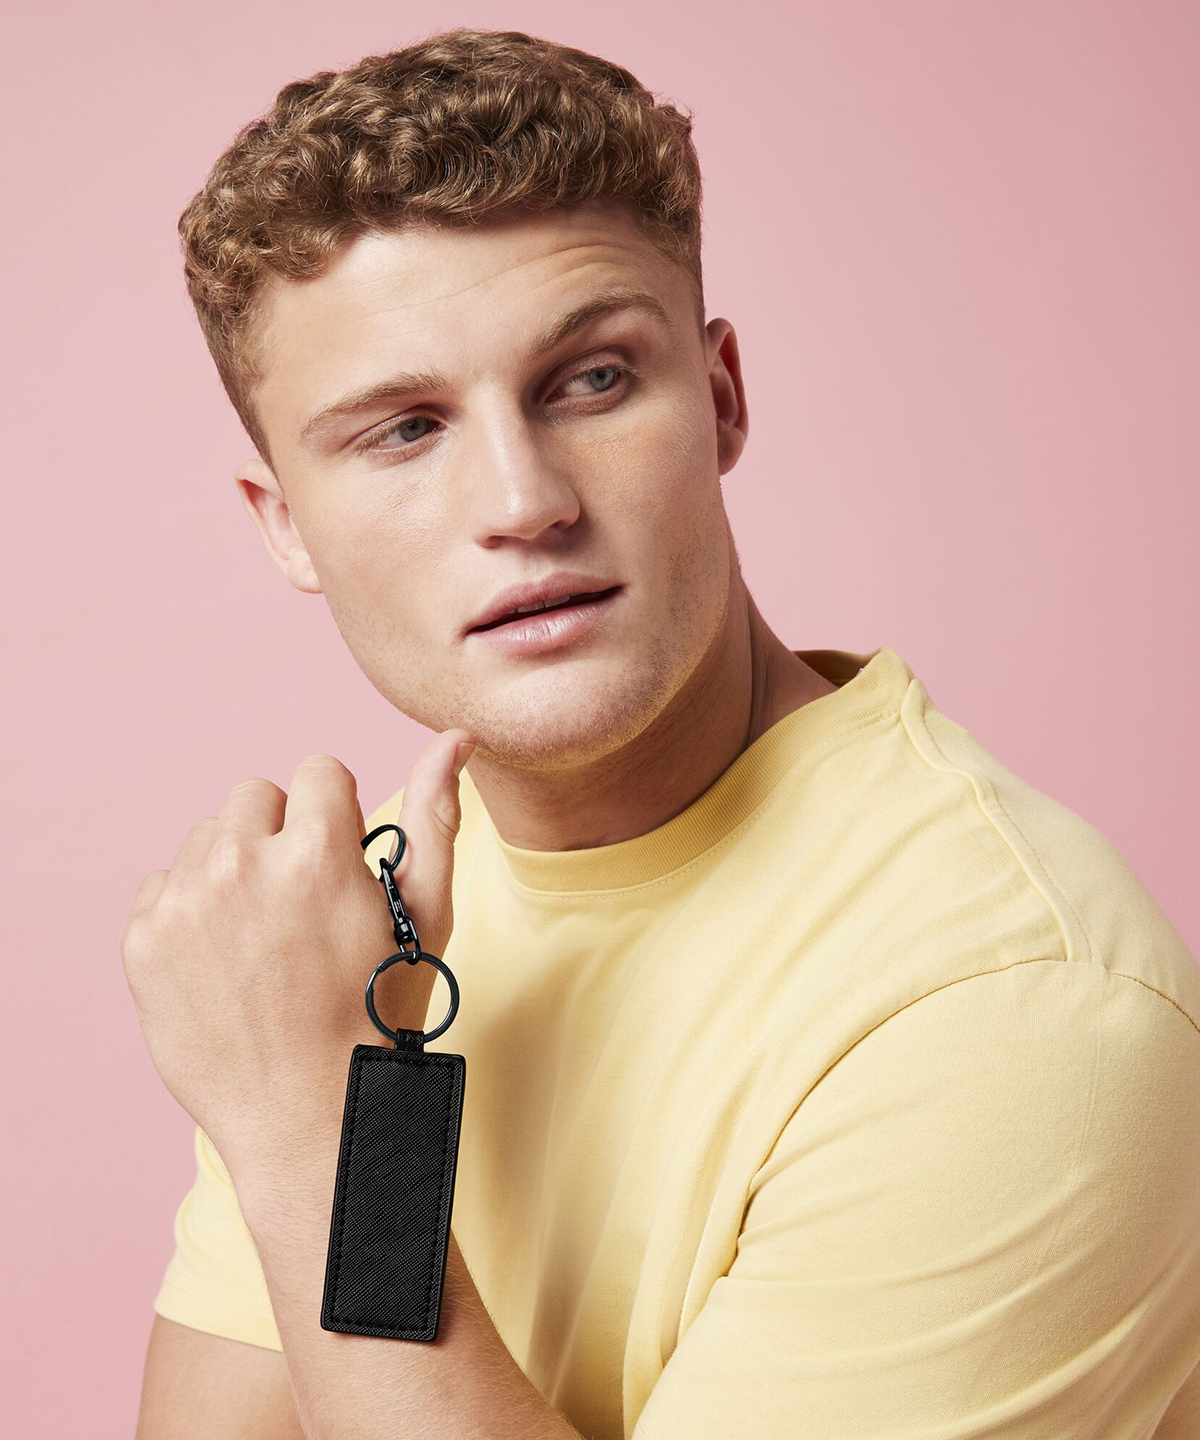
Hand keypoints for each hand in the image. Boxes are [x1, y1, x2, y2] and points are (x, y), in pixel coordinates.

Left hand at [120, 729, 474, 1173]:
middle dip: (282, 834)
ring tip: (264, 936)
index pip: (319, 772)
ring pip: (206, 837)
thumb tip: (455, 737)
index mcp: (318, 852)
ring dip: (234, 869)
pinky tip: (226, 960)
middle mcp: (242, 865)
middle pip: (255, 795)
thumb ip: (437, 814)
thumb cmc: (382, 1013)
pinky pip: (162, 885)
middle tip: (301, 904)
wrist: (310, 1117)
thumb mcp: (428, 914)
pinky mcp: (142, 942)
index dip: (338, 818)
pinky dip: (190, 911)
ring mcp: (184, 904)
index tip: (340, 867)